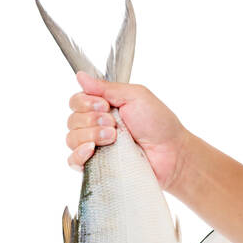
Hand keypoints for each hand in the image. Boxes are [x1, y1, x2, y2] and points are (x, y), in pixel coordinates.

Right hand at [65, 71, 189, 188]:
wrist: (171, 153)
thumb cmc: (159, 124)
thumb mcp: (136, 96)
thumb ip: (106, 87)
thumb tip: (81, 75)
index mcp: (103, 107)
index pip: (76, 101)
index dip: (86, 103)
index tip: (105, 106)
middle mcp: (96, 126)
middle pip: (72, 120)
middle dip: (92, 119)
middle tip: (114, 123)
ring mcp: (95, 147)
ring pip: (71, 139)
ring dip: (91, 135)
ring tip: (113, 137)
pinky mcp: (96, 166)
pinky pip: (73, 161)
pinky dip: (79, 155)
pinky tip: (92, 150)